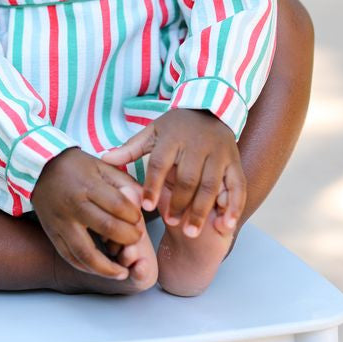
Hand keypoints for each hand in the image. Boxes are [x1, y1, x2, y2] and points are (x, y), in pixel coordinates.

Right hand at [31, 147, 144, 279]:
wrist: (38, 168)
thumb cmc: (75, 166)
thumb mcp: (101, 165)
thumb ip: (124, 183)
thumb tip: (143, 203)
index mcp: (88, 186)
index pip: (118, 206)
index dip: (134, 216)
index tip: (139, 220)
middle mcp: (73, 205)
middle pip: (106, 228)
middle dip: (127, 239)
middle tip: (135, 241)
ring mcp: (60, 222)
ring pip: (85, 252)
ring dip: (106, 268)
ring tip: (122, 273)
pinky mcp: (52, 233)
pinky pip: (69, 256)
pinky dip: (86, 268)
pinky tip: (100, 271)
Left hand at [105, 109, 244, 237]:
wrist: (210, 109)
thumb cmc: (176, 127)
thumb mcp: (152, 132)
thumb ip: (131, 148)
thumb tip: (104, 159)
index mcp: (173, 138)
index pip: (160, 163)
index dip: (153, 185)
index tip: (146, 207)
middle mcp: (197, 146)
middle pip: (188, 178)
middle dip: (179, 203)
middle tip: (171, 223)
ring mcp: (219, 155)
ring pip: (211, 186)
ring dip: (202, 211)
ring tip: (191, 232)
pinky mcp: (234, 163)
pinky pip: (237, 186)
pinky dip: (234, 207)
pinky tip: (226, 225)